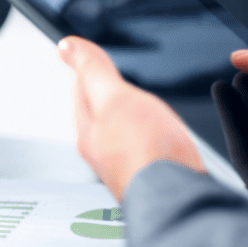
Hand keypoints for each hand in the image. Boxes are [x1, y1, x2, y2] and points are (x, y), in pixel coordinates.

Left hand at [58, 36, 203, 200]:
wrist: (180, 200)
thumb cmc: (147, 154)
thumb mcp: (114, 98)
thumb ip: (92, 71)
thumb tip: (67, 46)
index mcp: (89, 130)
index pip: (81, 90)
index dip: (88, 67)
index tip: (88, 54)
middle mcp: (104, 151)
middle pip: (102, 112)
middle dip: (111, 93)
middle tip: (113, 78)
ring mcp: (128, 165)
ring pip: (124, 131)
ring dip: (131, 115)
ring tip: (136, 104)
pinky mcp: (153, 177)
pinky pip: (147, 147)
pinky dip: (152, 135)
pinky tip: (162, 138)